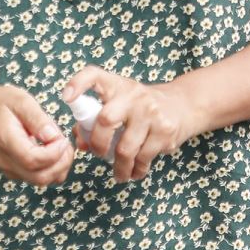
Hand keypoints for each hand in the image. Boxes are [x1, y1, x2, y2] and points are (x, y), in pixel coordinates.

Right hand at [0, 86, 73, 186]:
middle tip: (66, 144)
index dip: (54, 153)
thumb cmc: (0, 104)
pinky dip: (52, 169)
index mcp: (5, 140)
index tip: (62, 138)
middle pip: (39, 177)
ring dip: (59, 168)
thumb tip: (54, 137)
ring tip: (62, 147)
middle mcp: (5, 160)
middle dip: (61, 164)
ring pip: (41, 181)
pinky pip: (38, 177)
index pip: (32, 160)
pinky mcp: (15, 171)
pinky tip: (53, 151)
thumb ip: (38, 119)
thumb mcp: (20, 100)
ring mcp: (9, 169)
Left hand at [61, 67, 196, 183]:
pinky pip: (143, 158)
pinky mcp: (165, 131)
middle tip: (98, 154)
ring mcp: (151, 113)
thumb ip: (95, 120)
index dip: (78, 84)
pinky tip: (135, 172)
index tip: (66, 98)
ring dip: (119, 167)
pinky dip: (136, 170)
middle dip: (97, 144)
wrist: (183, 104)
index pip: (94, 75)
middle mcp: (134, 95)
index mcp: (117, 85)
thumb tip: (80, 143)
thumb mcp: (120, 102)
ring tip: (119, 175)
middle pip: (106, 120)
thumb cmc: (140, 107)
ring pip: (125, 149)